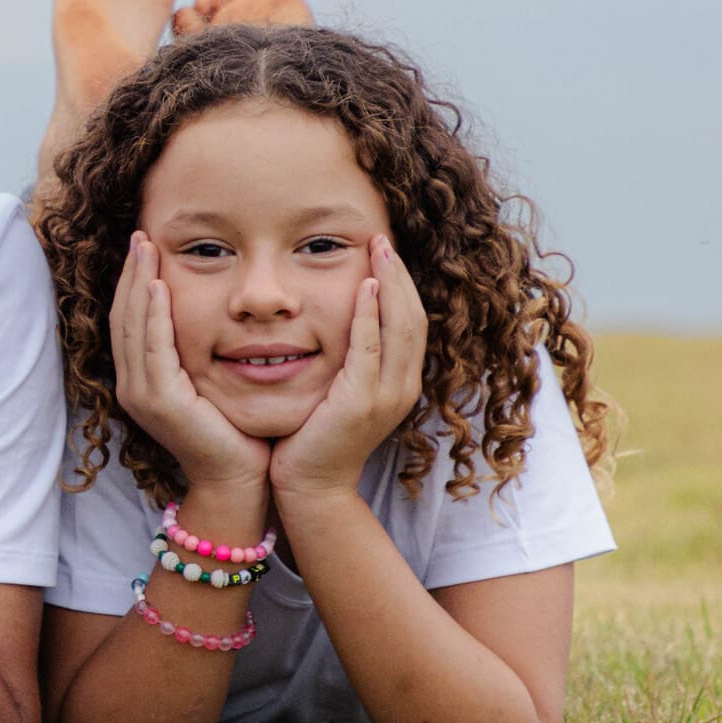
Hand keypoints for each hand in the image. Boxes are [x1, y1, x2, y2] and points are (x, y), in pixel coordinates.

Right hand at [106, 235, 268, 494]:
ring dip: (137, 283)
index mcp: (141, 381)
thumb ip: (200, 352)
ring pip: (131, 326)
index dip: (133, 282)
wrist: (240, 482)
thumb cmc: (235, 434)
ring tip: (145, 248)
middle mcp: (132, 386)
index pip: (130, 320)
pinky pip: (152, 347)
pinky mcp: (159, 401)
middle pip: (122, 316)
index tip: (145, 247)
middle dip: (130, 273)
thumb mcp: (211, 384)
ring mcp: (141, 395)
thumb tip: (213, 311)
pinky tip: (158, 285)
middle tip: (140, 235)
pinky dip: (152, 313)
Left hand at [270, 234, 426, 503]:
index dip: (402, 284)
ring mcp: (385, 396)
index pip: (410, 322)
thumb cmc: (314, 435)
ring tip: (377, 247)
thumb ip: (347, 357)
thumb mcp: (338, 390)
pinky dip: (371, 315)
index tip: (384, 249)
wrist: (309, 486)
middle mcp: (401, 387)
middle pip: (412, 317)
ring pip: (399, 327)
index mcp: (398, 382)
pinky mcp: (360, 402)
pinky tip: (365, 286)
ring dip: (390, 283)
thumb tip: (338, 316)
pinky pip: (370, 349)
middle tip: (381, 236)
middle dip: (399, 274)